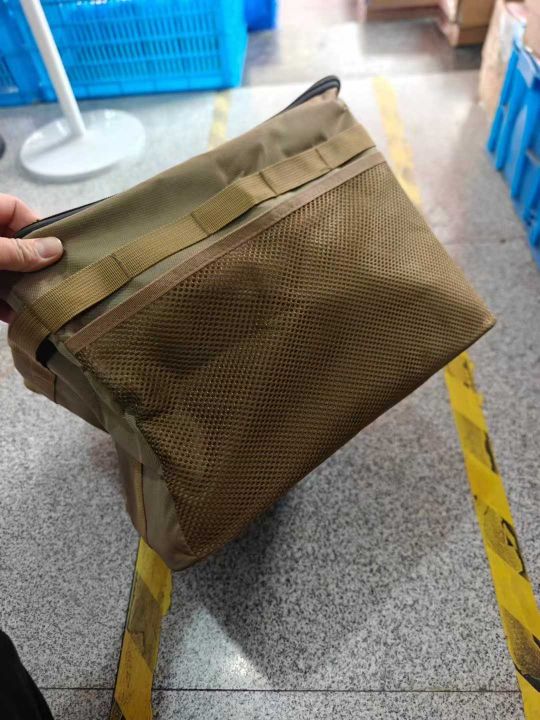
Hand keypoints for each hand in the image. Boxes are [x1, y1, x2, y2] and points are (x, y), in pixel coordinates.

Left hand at [0, 194, 62, 322]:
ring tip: (39, 304)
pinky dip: (2, 304)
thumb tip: (56, 248)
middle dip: (33, 265)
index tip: (57, 249)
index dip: (37, 225)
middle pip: (14, 244)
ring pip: (5, 271)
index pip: (15, 209)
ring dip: (20, 289)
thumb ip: (17, 251)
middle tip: (53, 281)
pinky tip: (15, 317)